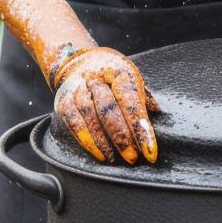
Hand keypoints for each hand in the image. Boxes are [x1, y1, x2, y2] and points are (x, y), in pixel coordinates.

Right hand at [52, 47, 159, 164]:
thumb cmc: (116, 78)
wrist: (81, 62)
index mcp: (119, 72)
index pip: (131, 101)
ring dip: (104, 142)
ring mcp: (77, 89)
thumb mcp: (133, 80)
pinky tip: (99, 155)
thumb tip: (157, 113)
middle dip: (122, 137)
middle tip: (133, 158)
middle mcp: (96, 78)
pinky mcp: (64, 102)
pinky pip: (74, 123)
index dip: (141, 127)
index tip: (151, 151)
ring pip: (89, 116)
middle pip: (108, 109)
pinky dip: (86, 140)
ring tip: (116, 160)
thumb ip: (144, 97)